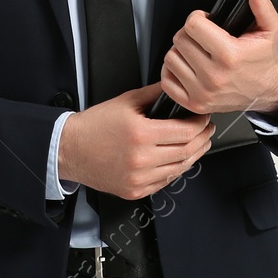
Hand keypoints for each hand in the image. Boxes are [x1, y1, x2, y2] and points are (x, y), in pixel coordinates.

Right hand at [57, 82, 212, 199]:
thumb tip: (174, 87)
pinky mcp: (135, 190)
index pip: (185, 132)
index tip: (204, 118)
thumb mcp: (125, 101)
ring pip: (179, 169)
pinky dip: (176, 170)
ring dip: (193, 156)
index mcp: (141, 134)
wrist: (70, 149)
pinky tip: (178, 160)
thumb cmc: (94, 126)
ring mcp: (139, 178)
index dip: (200, 125)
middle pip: (186, 152)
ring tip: (197, 144)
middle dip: (202, 139)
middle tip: (206, 130)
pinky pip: (165, 182)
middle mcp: (141, 159)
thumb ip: (154, 94)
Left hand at [159, 0, 277, 118]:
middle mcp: (214, 76)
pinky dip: (172, 71)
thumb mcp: (271, 31)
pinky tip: (187, 66)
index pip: (193, 26)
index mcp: (229, 56)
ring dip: (180, 51)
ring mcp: (202, 92)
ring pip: (171, 58)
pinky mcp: (195, 104)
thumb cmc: (264, 61)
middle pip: (180, 40)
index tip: (205, 20)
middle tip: (202, 36)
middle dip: (189, 33)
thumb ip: (263, 9)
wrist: (267, 91)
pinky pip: (167, 82)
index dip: (197, 17)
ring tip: (196, 51)